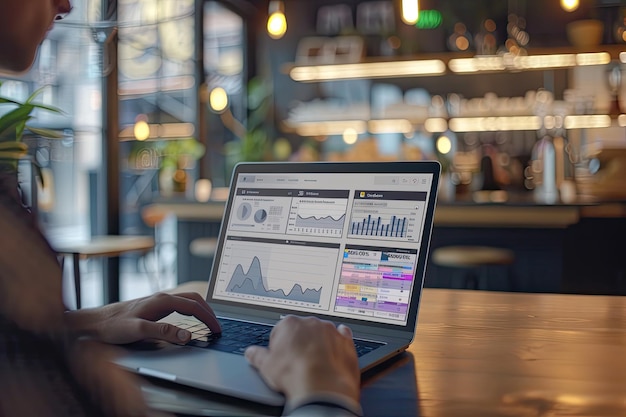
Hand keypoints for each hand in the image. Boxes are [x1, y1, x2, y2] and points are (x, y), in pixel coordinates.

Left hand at [65, 292, 220, 344]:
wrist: (95, 321)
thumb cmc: (113, 325)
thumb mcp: (138, 330)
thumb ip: (164, 332)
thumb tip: (187, 335)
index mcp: (163, 300)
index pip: (194, 306)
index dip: (208, 318)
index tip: (217, 330)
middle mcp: (163, 297)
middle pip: (194, 300)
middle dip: (209, 312)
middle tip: (217, 327)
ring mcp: (159, 300)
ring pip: (188, 300)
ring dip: (201, 310)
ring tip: (209, 323)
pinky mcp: (155, 306)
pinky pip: (180, 305)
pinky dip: (192, 311)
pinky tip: (191, 320)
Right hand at [244, 316, 359, 405]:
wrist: (322, 388)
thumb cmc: (294, 375)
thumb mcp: (266, 367)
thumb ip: (257, 356)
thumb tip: (251, 353)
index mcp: (289, 324)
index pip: (280, 330)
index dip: (279, 346)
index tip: (280, 357)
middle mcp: (311, 322)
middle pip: (302, 330)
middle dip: (300, 343)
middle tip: (296, 362)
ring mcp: (330, 330)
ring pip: (322, 333)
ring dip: (319, 343)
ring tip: (314, 364)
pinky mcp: (346, 341)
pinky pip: (342, 337)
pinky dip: (338, 343)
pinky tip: (333, 354)